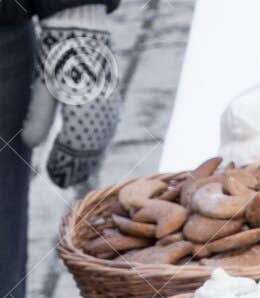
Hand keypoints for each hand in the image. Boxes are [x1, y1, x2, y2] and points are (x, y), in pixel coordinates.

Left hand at [23, 5, 121, 189]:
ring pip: (99, 149)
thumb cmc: (60, 60)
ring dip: (87, 162)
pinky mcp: (112, 111)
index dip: (63, 168)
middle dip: (75, 170)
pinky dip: (96, 149)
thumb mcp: (44, 88)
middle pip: (88, 157)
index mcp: (83, 120)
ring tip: (76, 173)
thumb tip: (29, 144)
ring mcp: (109, 118)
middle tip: (61, 182)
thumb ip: (38, 118)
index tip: (53, 178)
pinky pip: (105, 137)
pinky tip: (90, 153)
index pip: (73, 155)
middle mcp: (101, 123)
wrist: (85, 35)